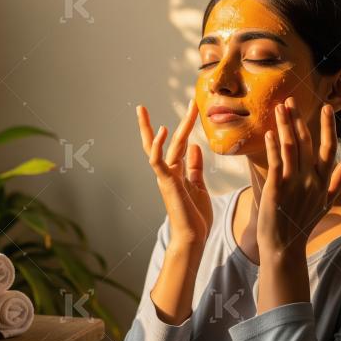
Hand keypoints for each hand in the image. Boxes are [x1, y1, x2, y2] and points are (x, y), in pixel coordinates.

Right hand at [137, 100, 212, 245]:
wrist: (192, 236)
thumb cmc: (194, 215)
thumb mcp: (198, 185)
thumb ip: (194, 166)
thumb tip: (193, 145)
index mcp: (175, 171)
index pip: (176, 144)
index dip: (182, 125)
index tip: (190, 108)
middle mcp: (167, 171)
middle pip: (165, 141)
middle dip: (164, 122)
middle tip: (154, 104)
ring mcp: (165, 176)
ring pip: (159, 147)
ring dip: (150, 128)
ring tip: (142, 110)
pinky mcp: (166, 182)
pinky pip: (158, 161)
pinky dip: (158, 146)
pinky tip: (162, 130)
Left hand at [257, 97, 340, 255]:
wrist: (284, 247)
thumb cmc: (302, 223)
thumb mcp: (325, 202)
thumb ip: (338, 180)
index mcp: (322, 181)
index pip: (329, 148)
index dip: (328, 127)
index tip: (326, 108)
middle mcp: (311, 180)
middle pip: (306, 142)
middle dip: (298, 119)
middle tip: (290, 100)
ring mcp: (294, 184)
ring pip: (291, 147)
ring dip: (284, 125)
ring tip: (279, 108)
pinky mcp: (277, 189)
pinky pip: (275, 162)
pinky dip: (273, 146)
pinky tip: (269, 133)